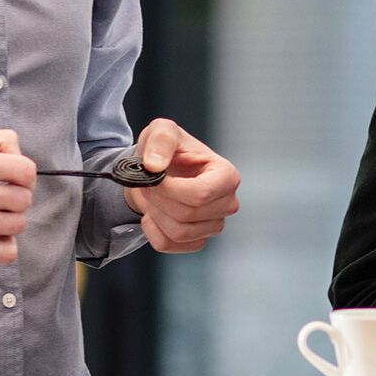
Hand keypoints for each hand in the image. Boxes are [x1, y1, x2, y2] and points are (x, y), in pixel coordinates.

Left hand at [120, 119, 240, 252]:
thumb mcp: (162, 131)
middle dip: (159, 199)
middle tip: (148, 183)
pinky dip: (153, 230)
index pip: (201, 194)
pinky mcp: (198, 241)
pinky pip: (169, 244)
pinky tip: (154, 213)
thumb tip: (154, 166)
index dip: (171, 189)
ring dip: (155, 213)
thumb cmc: (167, 149)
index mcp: (227, 175)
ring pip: (178, 232)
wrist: (159, 172)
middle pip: (188, 214)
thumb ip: (160, 140)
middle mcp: (227, 203)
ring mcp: (215, 225)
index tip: (154, 176)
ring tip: (153, 195)